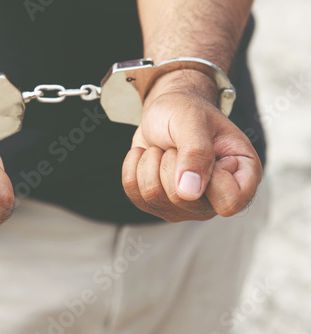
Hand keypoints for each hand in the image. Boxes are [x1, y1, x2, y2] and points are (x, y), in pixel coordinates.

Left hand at [122, 71, 261, 221]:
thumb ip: (196, 152)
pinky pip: (134, 192)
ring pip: (153, 196)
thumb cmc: (187, 112)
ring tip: (166, 148)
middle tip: (179, 144)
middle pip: (182, 199)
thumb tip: (189, 193)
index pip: (228, 202)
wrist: (165, 113)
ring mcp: (186, 206)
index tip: (207, 149)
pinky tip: (148, 155)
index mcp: (242, 178)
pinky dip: (134, 165)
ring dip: (151, 161)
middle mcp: (215, 199)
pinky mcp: (158, 205)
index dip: (211, 178)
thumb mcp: (193, 120)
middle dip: (171, 161)